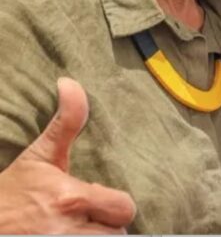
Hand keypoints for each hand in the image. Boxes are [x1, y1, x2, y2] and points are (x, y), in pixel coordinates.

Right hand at [0, 78, 135, 233]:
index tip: (99, 202)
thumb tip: (70, 83)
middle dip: (108, 226)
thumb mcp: (39, 157)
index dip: (116, 205)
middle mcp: (68, 230)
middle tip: (91, 219)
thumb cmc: (11, 192)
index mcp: (70, 199)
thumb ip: (66, 123)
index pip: (123, 208)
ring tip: (81, 230)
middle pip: (117, 233)